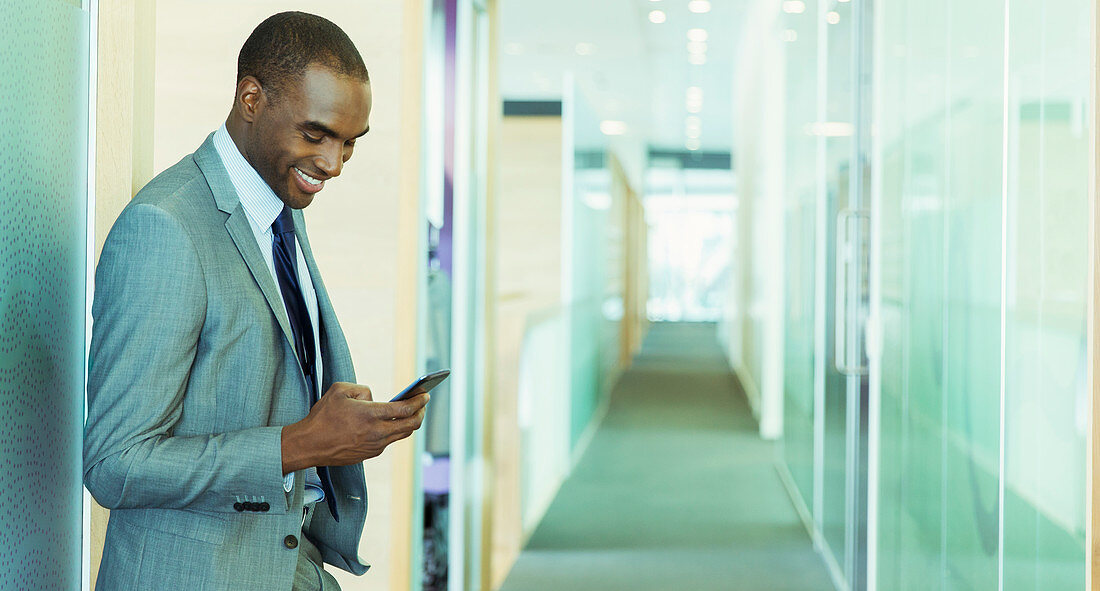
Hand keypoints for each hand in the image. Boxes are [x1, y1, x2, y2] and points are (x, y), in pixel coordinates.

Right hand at [281, 382, 428, 472]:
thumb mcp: (340, 390)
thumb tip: (374, 399)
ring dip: (409, 423)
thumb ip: (362, 390)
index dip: (419, 401)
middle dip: (420, 413)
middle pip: (411, 425)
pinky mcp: (369, 454)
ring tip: (411, 412)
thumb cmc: (323, 417)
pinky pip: (388, 441)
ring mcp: (375, 446)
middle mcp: (377, 433)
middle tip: (422, 403)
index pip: (406, 409)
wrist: (309, 444)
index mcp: (371, 415)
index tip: (425, 395)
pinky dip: (394, 431)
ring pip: (401, 434)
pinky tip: (392, 422)